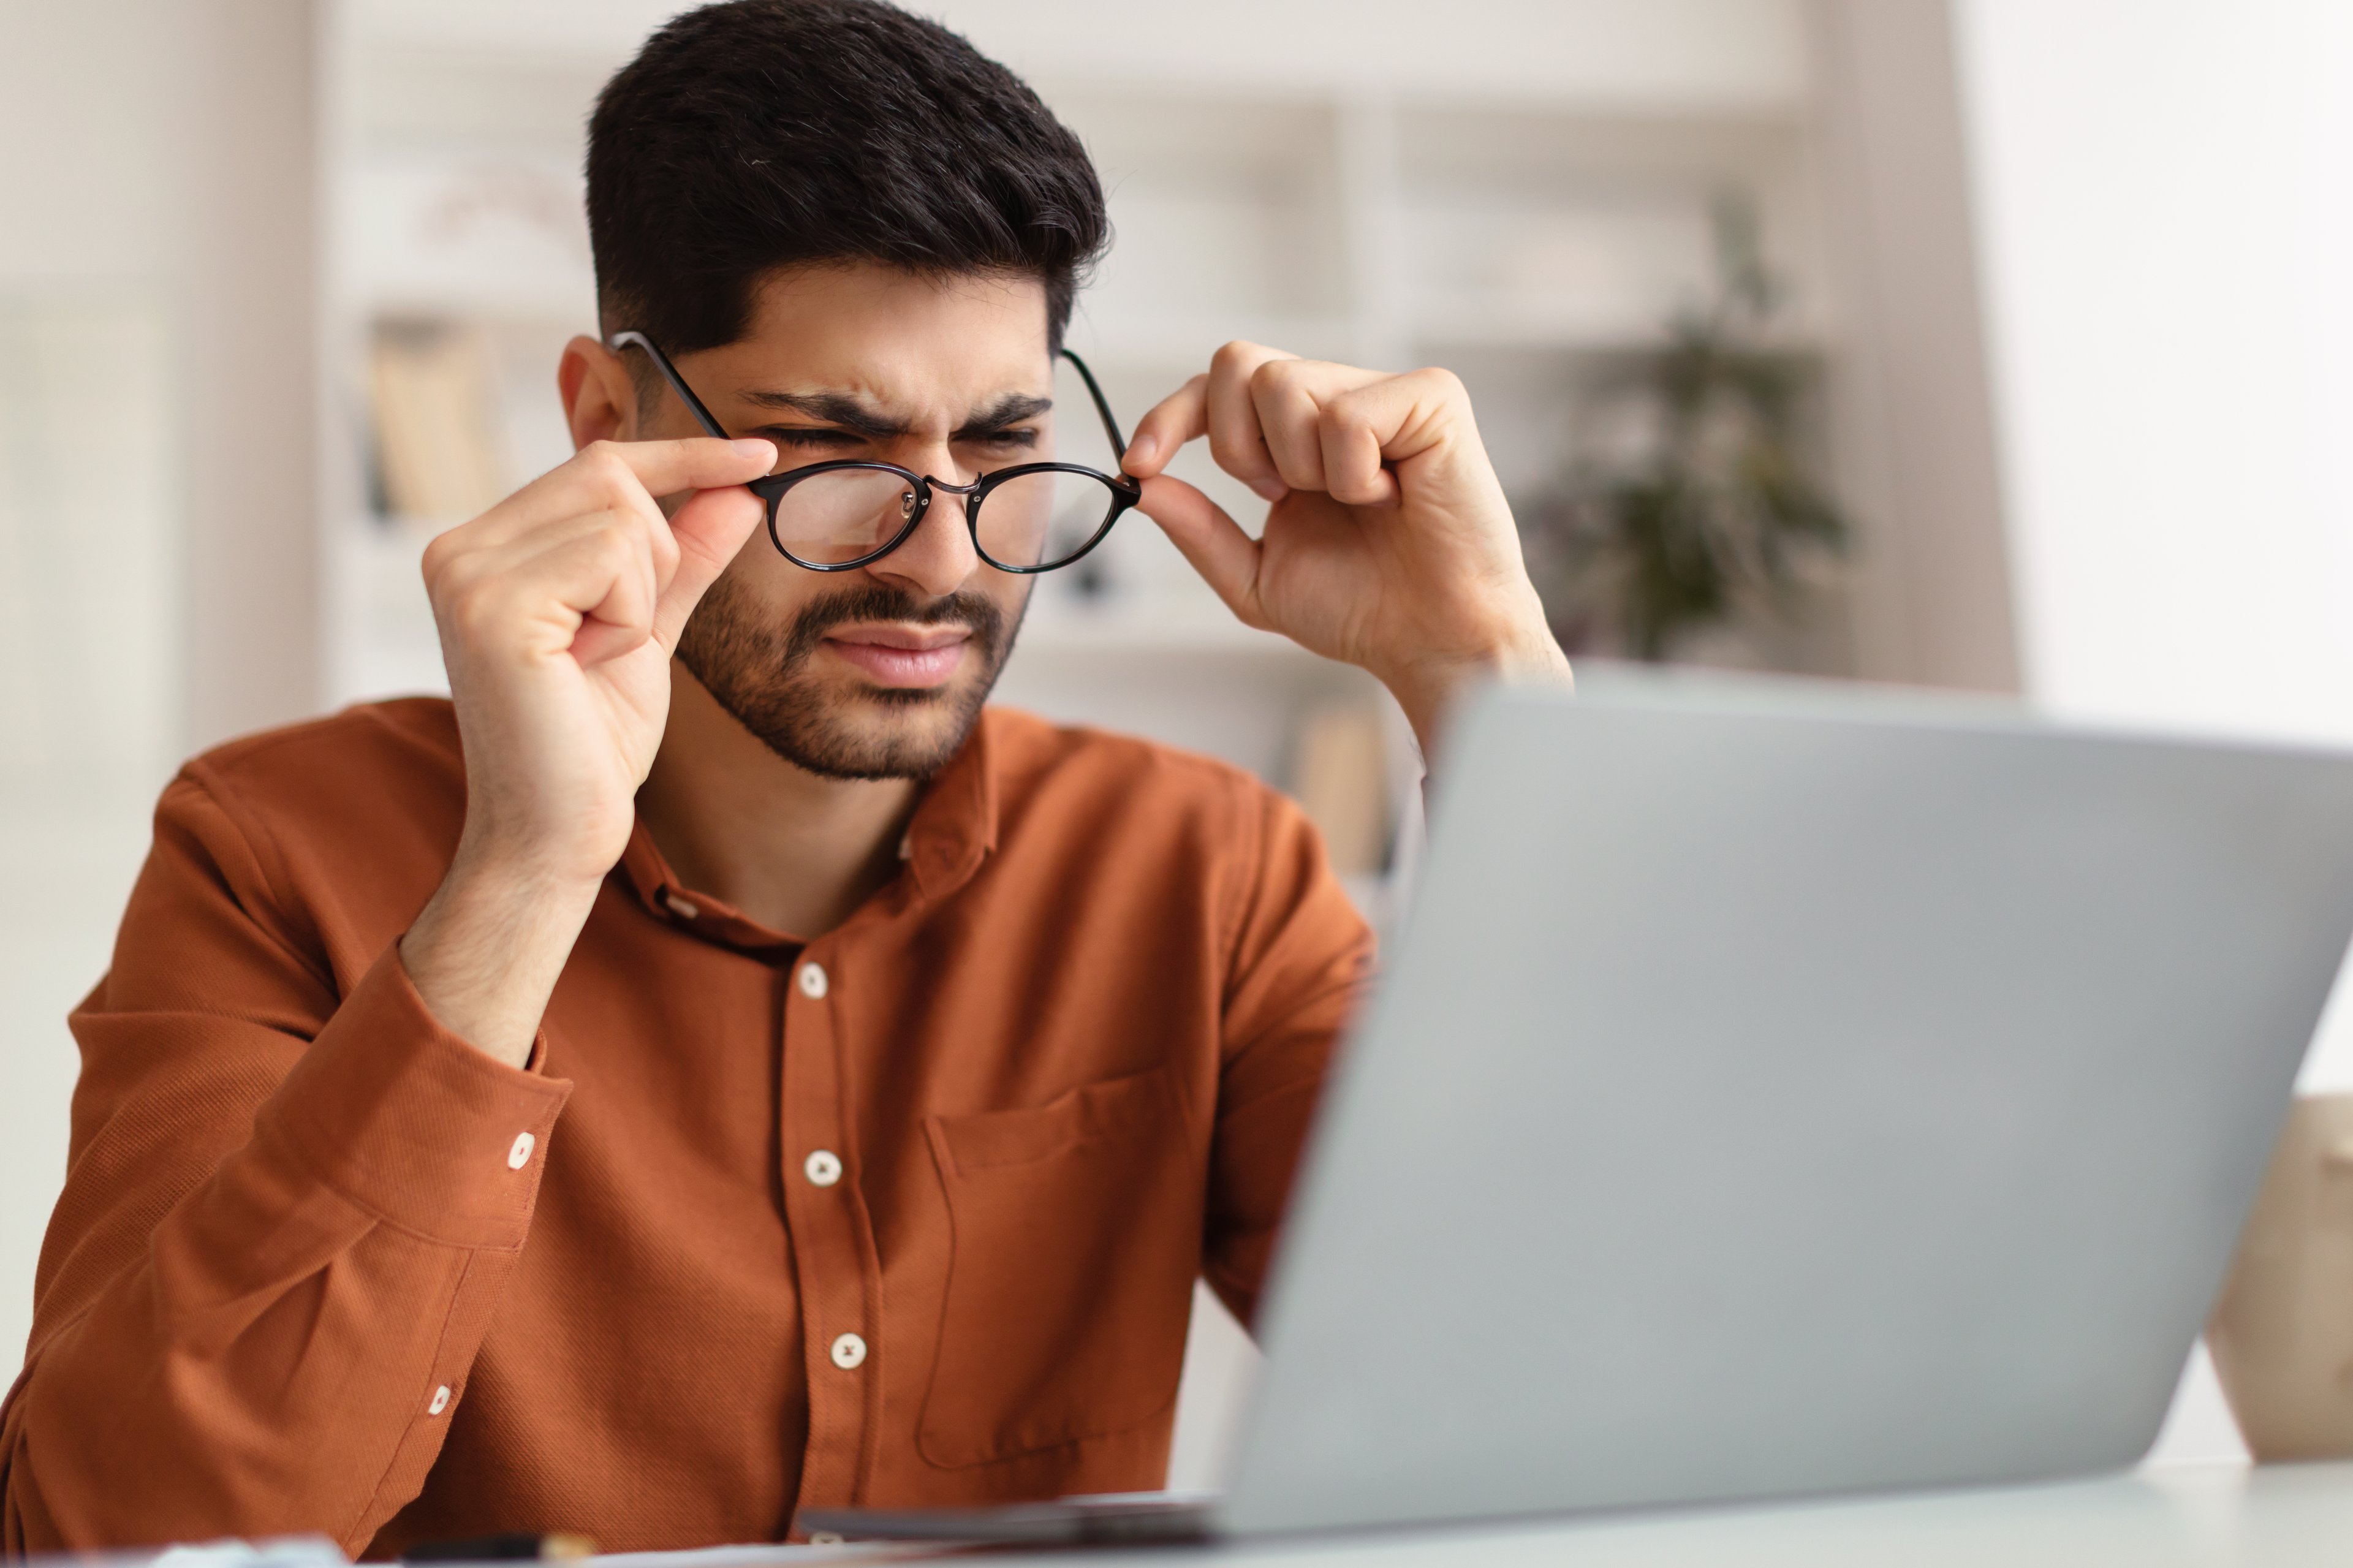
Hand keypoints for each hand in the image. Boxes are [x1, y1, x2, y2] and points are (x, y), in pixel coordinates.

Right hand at [402, 436, 773, 1064]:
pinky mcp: (492, 605)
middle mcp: (458, 548)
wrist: (557, 833)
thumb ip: (685, 557)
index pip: (597, 463)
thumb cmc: (591, 741)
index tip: (761, 453)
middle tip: (620, 635)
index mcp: (483, 547)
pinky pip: (610, 560)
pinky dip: (627, 617)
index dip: (685, 454)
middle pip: (612, 478)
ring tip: (592, 659)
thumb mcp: (649, 629)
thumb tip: (739, 489)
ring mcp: (466, 573)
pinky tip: (586, 666)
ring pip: (620, 519)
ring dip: (639, 597)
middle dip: (655, 556)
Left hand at [1123, 343, 1569, 756]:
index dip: (1171, 415)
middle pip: (1238, 363)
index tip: (1139, 462)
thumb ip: (1199, 530)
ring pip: (1285, 384)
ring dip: (1301, 468)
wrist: (1433, 641)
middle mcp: (1341, 395)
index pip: (1217, 384)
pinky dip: (1354, 475)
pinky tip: (1393, 499)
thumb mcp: (1256, 578)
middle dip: (1238, 444)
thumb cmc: (1362, 608)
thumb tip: (1141, 484)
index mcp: (1298, 432)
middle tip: (1282, 496)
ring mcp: (1388, 391)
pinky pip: (1348, 415)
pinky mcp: (1433, 398)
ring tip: (1356, 504)